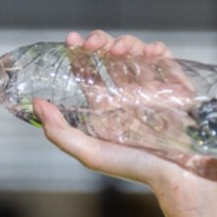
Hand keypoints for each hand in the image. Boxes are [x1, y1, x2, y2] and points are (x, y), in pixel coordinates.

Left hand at [34, 30, 216, 188]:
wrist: (179, 176)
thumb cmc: (136, 168)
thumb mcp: (90, 154)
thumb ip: (60, 132)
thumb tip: (37, 103)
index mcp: (106, 106)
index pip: (89, 71)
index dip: (78, 53)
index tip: (71, 40)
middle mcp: (128, 94)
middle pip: (111, 55)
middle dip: (101, 41)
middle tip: (94, 43)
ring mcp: (152, 88)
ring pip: (136, 52)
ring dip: (126, 43)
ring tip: (118, 50)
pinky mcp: (176, 87)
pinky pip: (166, 60)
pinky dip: (158, 51)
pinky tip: (149, 53)